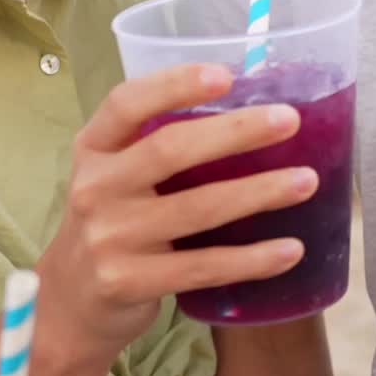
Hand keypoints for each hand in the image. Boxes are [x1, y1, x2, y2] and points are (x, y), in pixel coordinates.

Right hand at [37, 63, 317, 360]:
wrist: (70, 300)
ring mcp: (110, 237)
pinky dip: (250, 259)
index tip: (226, 75)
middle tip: (288, 120)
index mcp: (92, 148)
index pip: (126, 103)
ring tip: (305, 182)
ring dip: (258, 193)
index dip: (174, 85)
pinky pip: (202, 267)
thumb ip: (153, 145)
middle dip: (235, 132)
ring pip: (196, 208)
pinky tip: (288, 250)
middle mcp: (95, 186)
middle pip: (168, 150)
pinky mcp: (129, 282)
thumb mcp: (112, 174)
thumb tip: (242, 112)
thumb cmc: (109, 220)